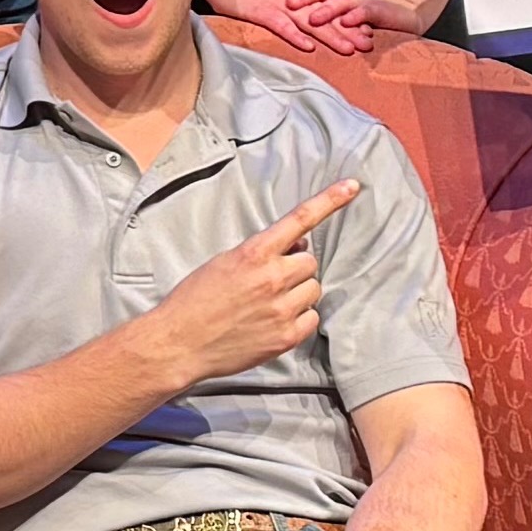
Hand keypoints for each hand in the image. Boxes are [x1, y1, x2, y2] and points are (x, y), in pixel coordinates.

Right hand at [154, 182, 354, 386]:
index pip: (300, 219)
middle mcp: (272, 278)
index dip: (330, 200)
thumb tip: (296, 246)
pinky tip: (273, 322)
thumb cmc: (195, 301)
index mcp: (254, 253)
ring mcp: (282, 309)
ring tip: (267, 303)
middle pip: (309, 261)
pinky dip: (299, 317)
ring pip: (313, 289)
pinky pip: (312, 317)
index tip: (352, 186)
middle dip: (294, 268)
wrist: (179, 344)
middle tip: (269, 281)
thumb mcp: (223, 262)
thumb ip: (261, 252)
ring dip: (298, 292)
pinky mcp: (286, 336)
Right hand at [221, 0, 380, 56]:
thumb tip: (309, 26)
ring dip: (329, 35)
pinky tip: (309, 47)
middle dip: (348, 30)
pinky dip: (294, 35)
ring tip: (348, 50)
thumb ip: (293, 10)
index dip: (348, 21)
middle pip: (325, 16)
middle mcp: (293, 0)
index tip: (367, 33)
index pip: (328, 9)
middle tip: (368, 44)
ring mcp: (277, 5)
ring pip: (309, 22)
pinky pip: (280, 25)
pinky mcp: (261, 11)